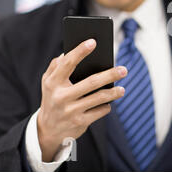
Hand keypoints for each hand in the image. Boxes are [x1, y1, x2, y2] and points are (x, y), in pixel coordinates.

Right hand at [37, 39, 126, 161]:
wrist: (47, 129)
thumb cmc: (53, 97)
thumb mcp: (48, 82)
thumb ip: (56, 66)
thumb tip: (68, 51)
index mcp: (53, 82)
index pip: (67, 63)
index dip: (80, 51)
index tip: (93, 42)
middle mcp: (61, 96)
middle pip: (91, 82)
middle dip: (110, 75)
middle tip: (124, 69)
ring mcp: (70, 111)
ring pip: (99, 98)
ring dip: (113, 93)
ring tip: (122, 89)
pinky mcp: (80, 122)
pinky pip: (100, 111)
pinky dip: (106, 106)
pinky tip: (109, 103)